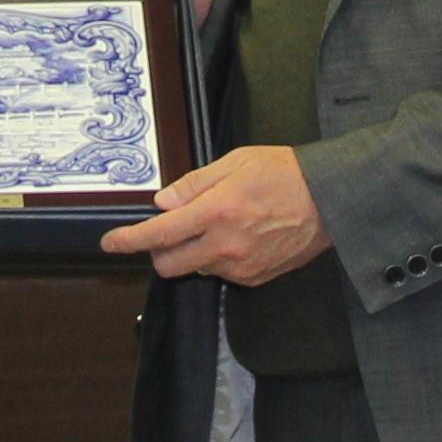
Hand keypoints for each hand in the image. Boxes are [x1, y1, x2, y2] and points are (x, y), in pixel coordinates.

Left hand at [101, 144, 320, 284]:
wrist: (330, 200)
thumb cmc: (284, 173)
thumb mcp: (235, 163)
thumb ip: (193, 184)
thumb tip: (163, 202)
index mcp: (216, 212)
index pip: (160, 234)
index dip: (128, 240)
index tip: (110, 243)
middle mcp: (225, 245)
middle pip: (169, 265)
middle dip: (160, 251)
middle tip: (172, 229)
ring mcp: (241, 267)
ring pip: (197, 268)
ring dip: (194, 253)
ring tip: (221, 226)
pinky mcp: (255, 279)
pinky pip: (223, 274)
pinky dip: (220, 259)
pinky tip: (240, 238)